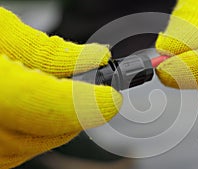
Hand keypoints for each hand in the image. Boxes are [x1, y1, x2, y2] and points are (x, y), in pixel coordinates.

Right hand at [0, 7, 121, 168]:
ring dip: (64, 117)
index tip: (112, 97)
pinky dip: (44, 126)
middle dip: (81, 109)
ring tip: (61, 91)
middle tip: (92, 88)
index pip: (50, 107)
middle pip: (51, 130)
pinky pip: (25, 147)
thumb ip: (50, 50)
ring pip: (42, 142)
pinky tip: (42, 106)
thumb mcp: (0, 32)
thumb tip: (96, 58)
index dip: (89, 103)